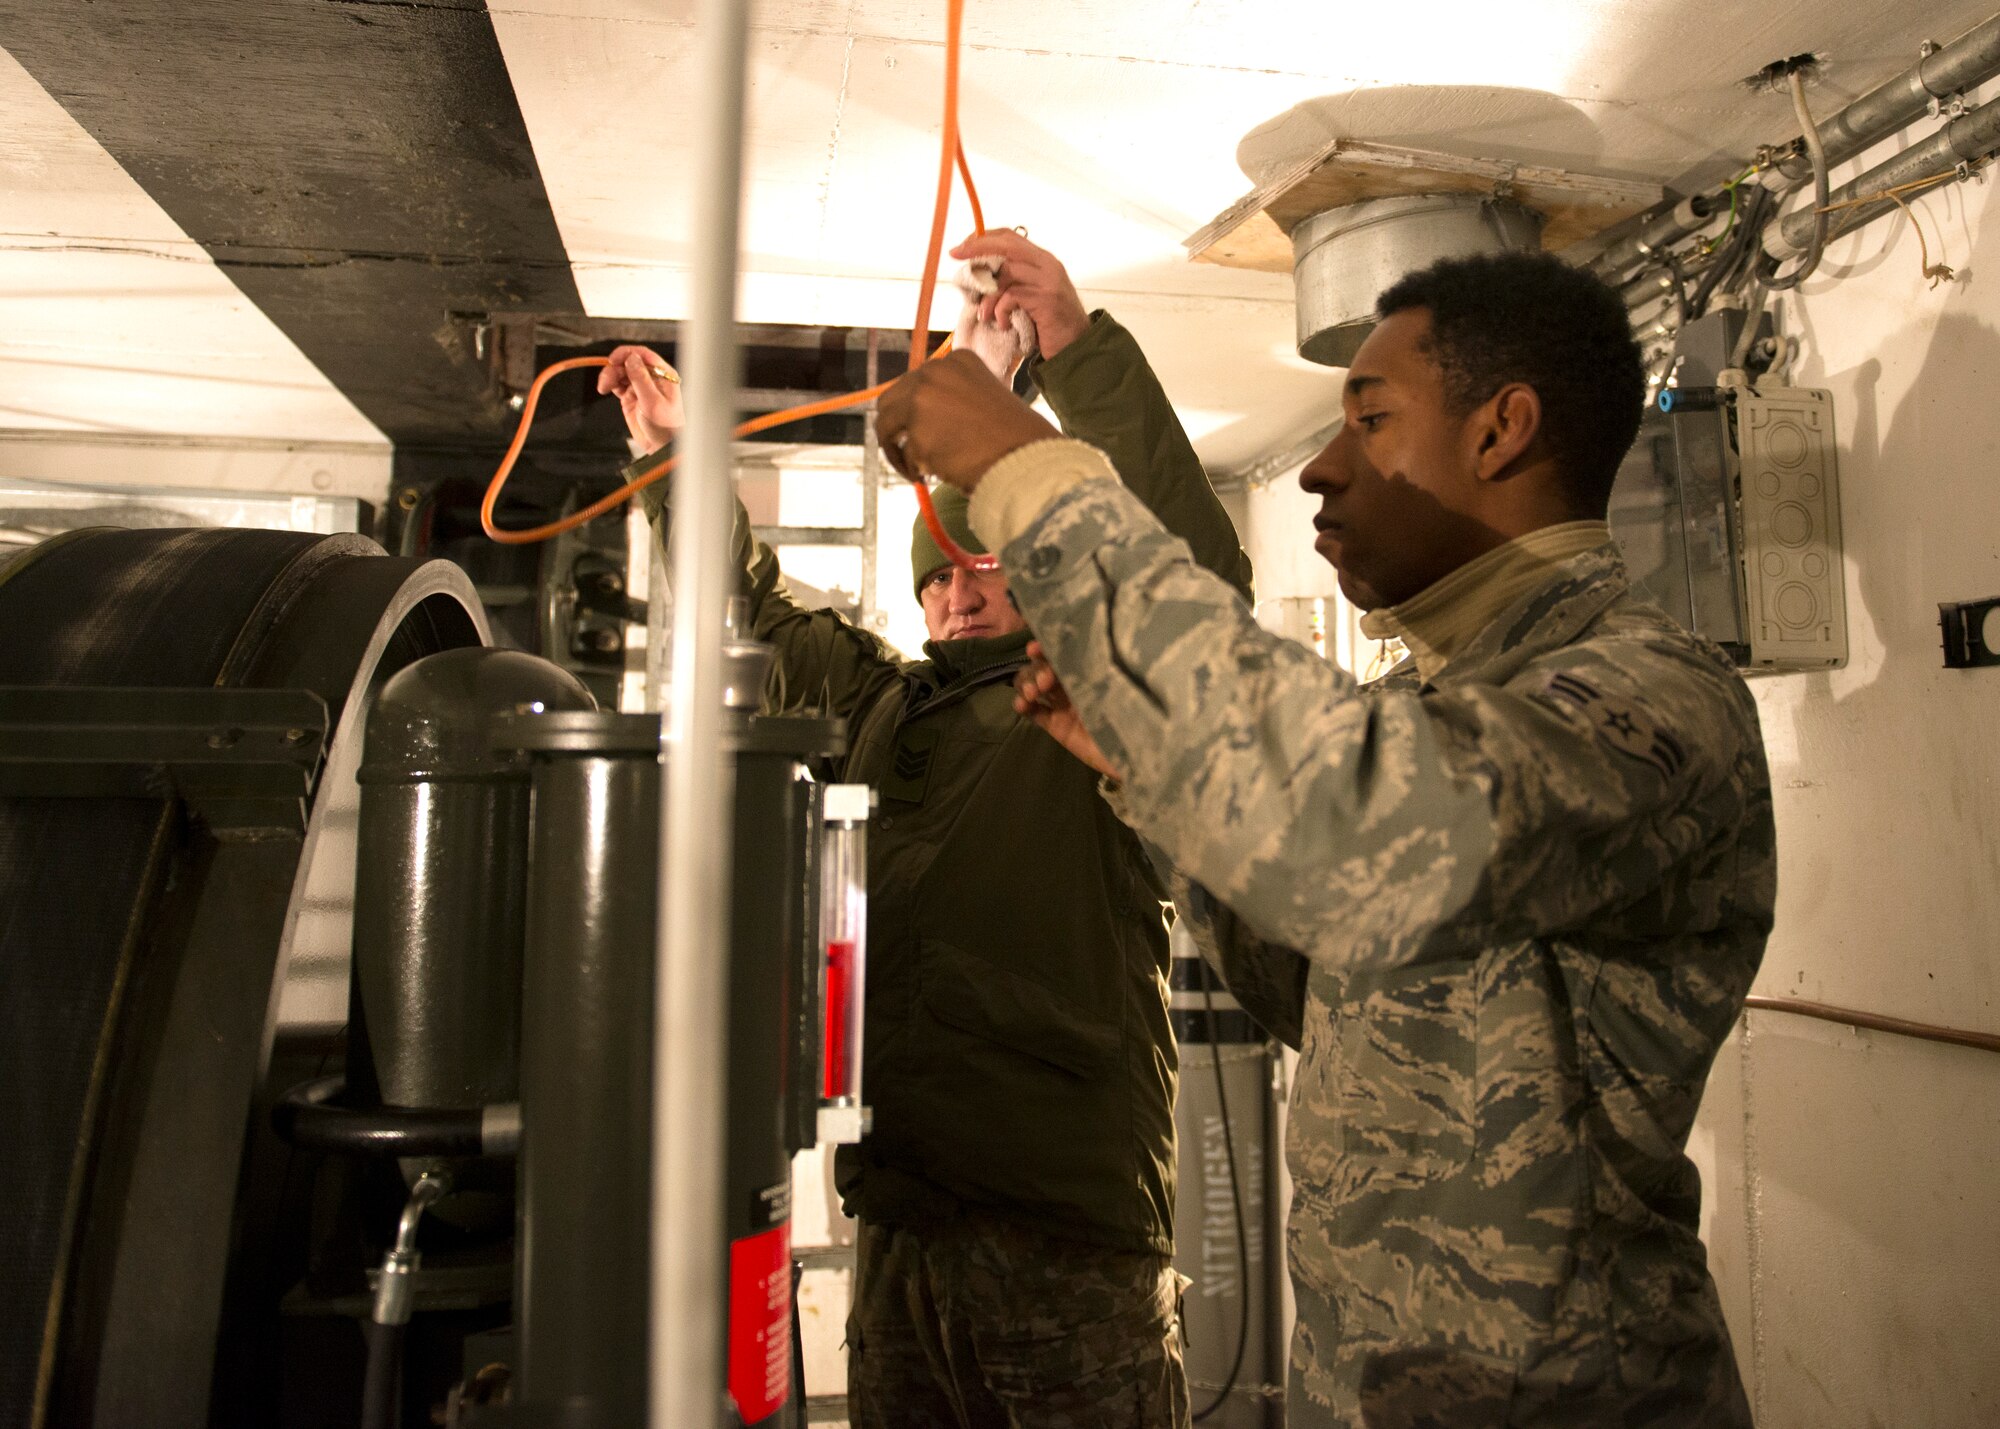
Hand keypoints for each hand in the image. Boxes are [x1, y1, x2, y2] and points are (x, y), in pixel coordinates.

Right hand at [596, 345, 684, 449]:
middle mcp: (651, 377)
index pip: (643, 354)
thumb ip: (641, 379)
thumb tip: (631, 358)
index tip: (612, 360)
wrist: (661, 447)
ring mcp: (640, 386)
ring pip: (620, 372)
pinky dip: (609, 384)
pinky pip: (617, 383)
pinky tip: (605, 389)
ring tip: (603, 387)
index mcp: (663, 374)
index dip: (626, 353)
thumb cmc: (665, 427)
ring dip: (609, 376)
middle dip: (614, 368)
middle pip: (628, 361)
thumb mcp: (653, 402)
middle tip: (606, 381)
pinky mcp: (630, 396)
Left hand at [876, 351, 1058, 493]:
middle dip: (894, 429)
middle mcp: (935, 372)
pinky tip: (933, 477)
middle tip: (905, 454)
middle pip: (890, 401)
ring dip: (897, 451)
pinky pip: (903, 455)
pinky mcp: (916, 432)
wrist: (1027, 458)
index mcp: (957, 360)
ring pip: (887, 426)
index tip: (922, 431)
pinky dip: (913, 469)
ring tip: (918, 471)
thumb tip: (924, 419)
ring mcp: (922, 400)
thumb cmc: (1015, 438)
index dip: (913, 411)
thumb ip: (953, 400)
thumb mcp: (984, 400)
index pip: (917, 383)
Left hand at [950, 230, 1089, 358]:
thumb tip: (975, 277)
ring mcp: (1048, 281)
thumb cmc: (1048, 326)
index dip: (983, 238)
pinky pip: (1012, 297)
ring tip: (984, 315)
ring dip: (988, 295)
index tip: (961, 247)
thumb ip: (1010, 282)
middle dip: (978, 248)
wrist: (1076, 348)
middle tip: (956, 255)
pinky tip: (1002, 324)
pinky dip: (1000, 311)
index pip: (1010, 237)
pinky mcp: (1046, 299)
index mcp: (1042, 260)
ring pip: (1006, 274)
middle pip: (1007, 245)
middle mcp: (1047, 265)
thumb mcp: (1028, 297)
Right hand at [1013, 641, 1121, 780]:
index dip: (1044, 649)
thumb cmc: (1135, 714)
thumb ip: (1104, 667)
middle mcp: (1072, 684)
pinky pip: (1033, 712)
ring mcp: (1062, 705)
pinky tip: (1022, 706)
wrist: (1135, 754)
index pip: (1061, 653)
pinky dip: (1022, 705)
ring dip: (1025, 685)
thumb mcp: (1121, 685)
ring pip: (1032, 686)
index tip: (1035, 650)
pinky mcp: (1055, 726)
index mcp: (1088, 670)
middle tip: (1044, 684)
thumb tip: (1090, 641)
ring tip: (1031, 696)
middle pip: (1041, 668)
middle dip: (1036, 671)